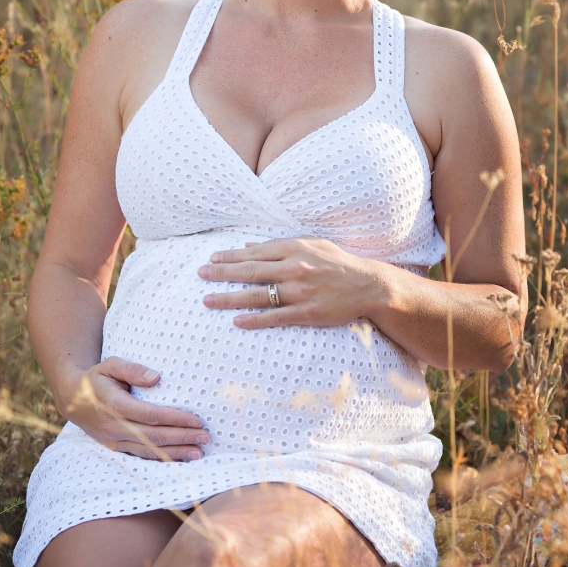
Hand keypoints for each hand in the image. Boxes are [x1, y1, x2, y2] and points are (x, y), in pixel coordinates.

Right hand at [60, 356, 209, 460]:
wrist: (72, 399)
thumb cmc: (96, 378)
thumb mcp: (110, 365)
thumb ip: (132, 369)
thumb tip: (156, 377)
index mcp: (115, 405)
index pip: (151, 415)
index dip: (175, 419)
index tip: (196, 420)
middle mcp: (115, 427)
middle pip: (154, 436)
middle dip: (182, 438)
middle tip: (205, 437)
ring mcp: (115, 441)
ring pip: (149, 451)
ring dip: (176, 453)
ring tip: (199, 453)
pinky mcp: (116, 448)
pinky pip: (142, 456)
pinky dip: (162, 459)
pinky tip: (180, 459)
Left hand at [197, 237, 387, 329]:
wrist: (367, 285)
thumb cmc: (337, 263)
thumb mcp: (311, 245)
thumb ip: (279, 246)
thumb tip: (248, 247)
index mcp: (294, 249)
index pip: (254, 253)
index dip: (230, 256)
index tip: (211, 259)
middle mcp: (294, 269)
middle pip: (250, 272)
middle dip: (222, 273)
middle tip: (200, 275)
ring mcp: (299, 292)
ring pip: (257, 296)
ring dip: (229, 298)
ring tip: (208, 300)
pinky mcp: (306, 313)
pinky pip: (275, 317)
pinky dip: (254, 319)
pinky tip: (237, 321)